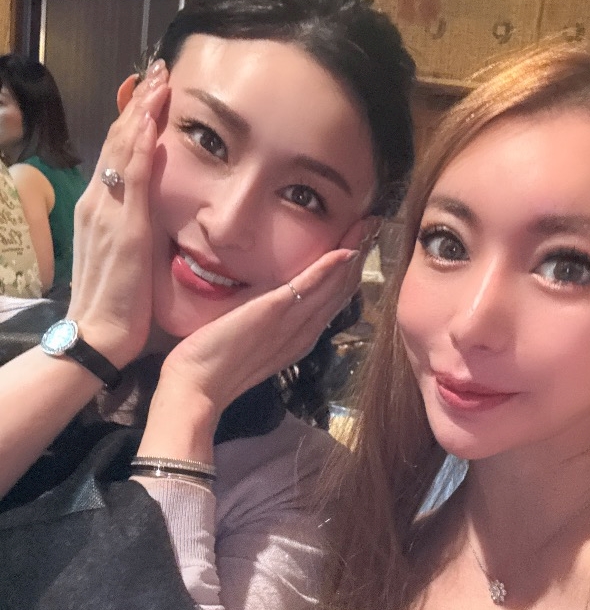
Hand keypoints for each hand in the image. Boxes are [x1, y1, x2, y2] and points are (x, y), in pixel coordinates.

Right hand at [67, 61, 169, 367]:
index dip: (133, 122)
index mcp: (100, 211)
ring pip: (122, 148)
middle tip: (157, 70)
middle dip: (138, 104)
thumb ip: (139, 232)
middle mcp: (98, 203)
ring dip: (141, 111)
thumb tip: (156, 219)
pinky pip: (132, 174)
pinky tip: (152, 118)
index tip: (152, 93)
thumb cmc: (117, 306)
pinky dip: (141, 143)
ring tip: (159, 78)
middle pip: (117, 141)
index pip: (117, 155)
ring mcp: (106, 211)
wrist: (98, 335)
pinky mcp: (122, 226)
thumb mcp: (128, 260)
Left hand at [153, 227, 368, 429]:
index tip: (358, 242)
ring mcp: (293, 323)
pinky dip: (328, 268)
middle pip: (340, 290)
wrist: (198, 384)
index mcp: (299, 336)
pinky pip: (309, 286)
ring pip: (333, 286)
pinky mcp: (276, 312)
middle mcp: (304, 331)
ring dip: (351, 254)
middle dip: (358, 256)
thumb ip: (265, 316)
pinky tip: (345, 250)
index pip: (332, 299)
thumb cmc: (214, 360)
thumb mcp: (249, 333)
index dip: (348, 271)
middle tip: (373, 225)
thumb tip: (269, 295)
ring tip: (368, 226)